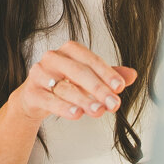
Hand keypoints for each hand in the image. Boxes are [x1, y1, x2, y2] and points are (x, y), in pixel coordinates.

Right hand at [15, 40, 137, 122]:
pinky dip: (63, 107)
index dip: (106, 73)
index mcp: (69, 50)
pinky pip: (48, 100)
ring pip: (64, 87)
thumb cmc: (64, 83)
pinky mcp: (31, 92)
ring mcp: (39, 74)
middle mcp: (53, 58)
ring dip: (83, 100)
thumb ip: (109, 76)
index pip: (91, 60)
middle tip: (113, 103)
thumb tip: (132, 75)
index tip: (120, 87)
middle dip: (98, 89)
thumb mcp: (88, 79)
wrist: (35, 97)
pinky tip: (76, 113)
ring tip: (98, 110)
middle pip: (78, 72)